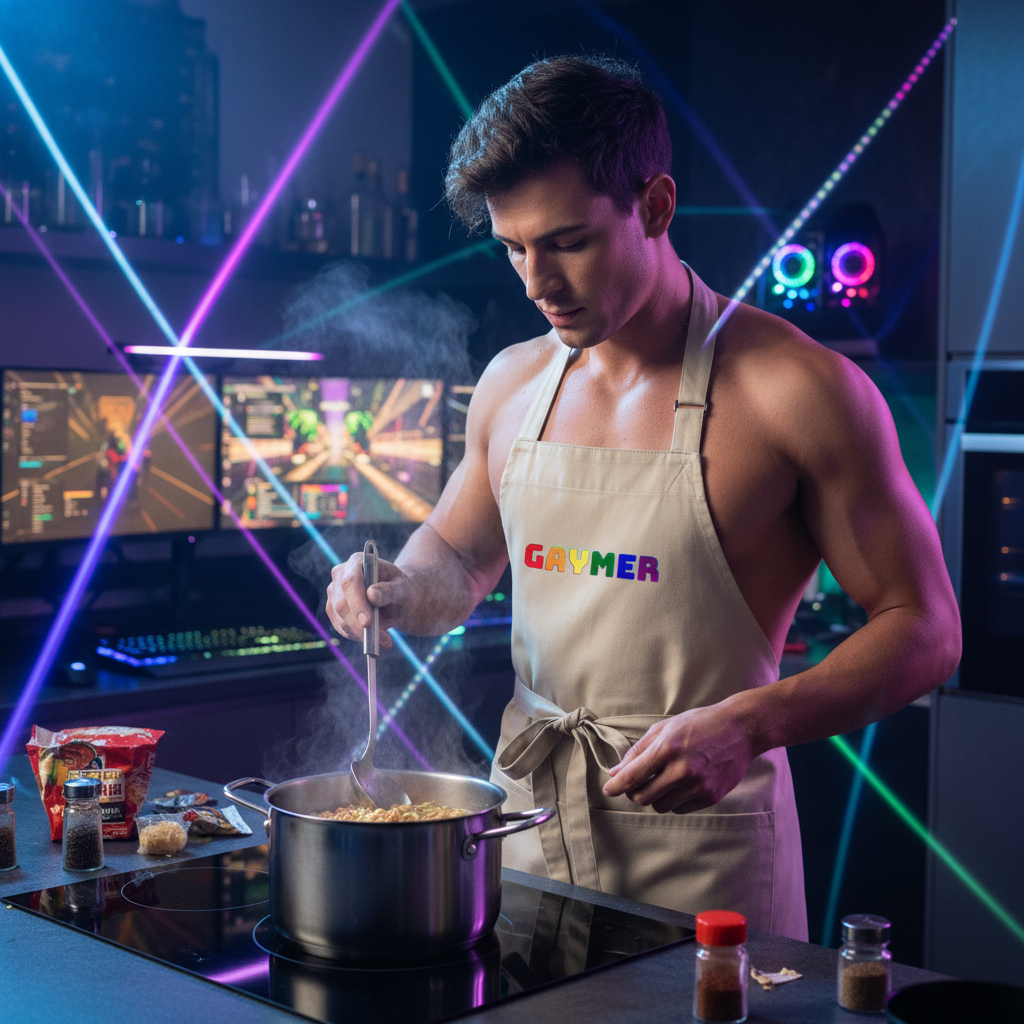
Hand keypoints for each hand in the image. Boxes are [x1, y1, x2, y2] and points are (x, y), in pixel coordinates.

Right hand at [326, 551, 410, 647]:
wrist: (397, 597)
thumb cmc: (401, 589)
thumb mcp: (403, 588)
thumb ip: (389, 590)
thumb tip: (372, 594)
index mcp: (357, 562)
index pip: (350, 581)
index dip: (357, 603)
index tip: (368, 622)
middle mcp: (340, 575)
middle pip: (341, 603)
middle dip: (359, 625)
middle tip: (382, 638)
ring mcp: (334, 593)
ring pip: (340, 619)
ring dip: (361, 633)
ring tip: (385, 639)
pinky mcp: (333, 610)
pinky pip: (342, 628)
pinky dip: (358, 636)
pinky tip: (375, 637)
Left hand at [601, 702, 755, 813]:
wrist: (740, 729)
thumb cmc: (698, 724)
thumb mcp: (664, 729)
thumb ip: (638, 751)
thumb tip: (616, 772)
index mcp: (667, 748)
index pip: (633, 776)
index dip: (616, 786)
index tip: (607, 790)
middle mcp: (682, 770)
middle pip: (643, 797)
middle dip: (634, 793)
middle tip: (636, 784)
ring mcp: (698, 785)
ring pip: (661, 806)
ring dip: (655, 797)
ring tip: (663, 779)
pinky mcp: (710, 797)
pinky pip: (680, 808)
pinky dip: (674, 800)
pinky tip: (681, 784)